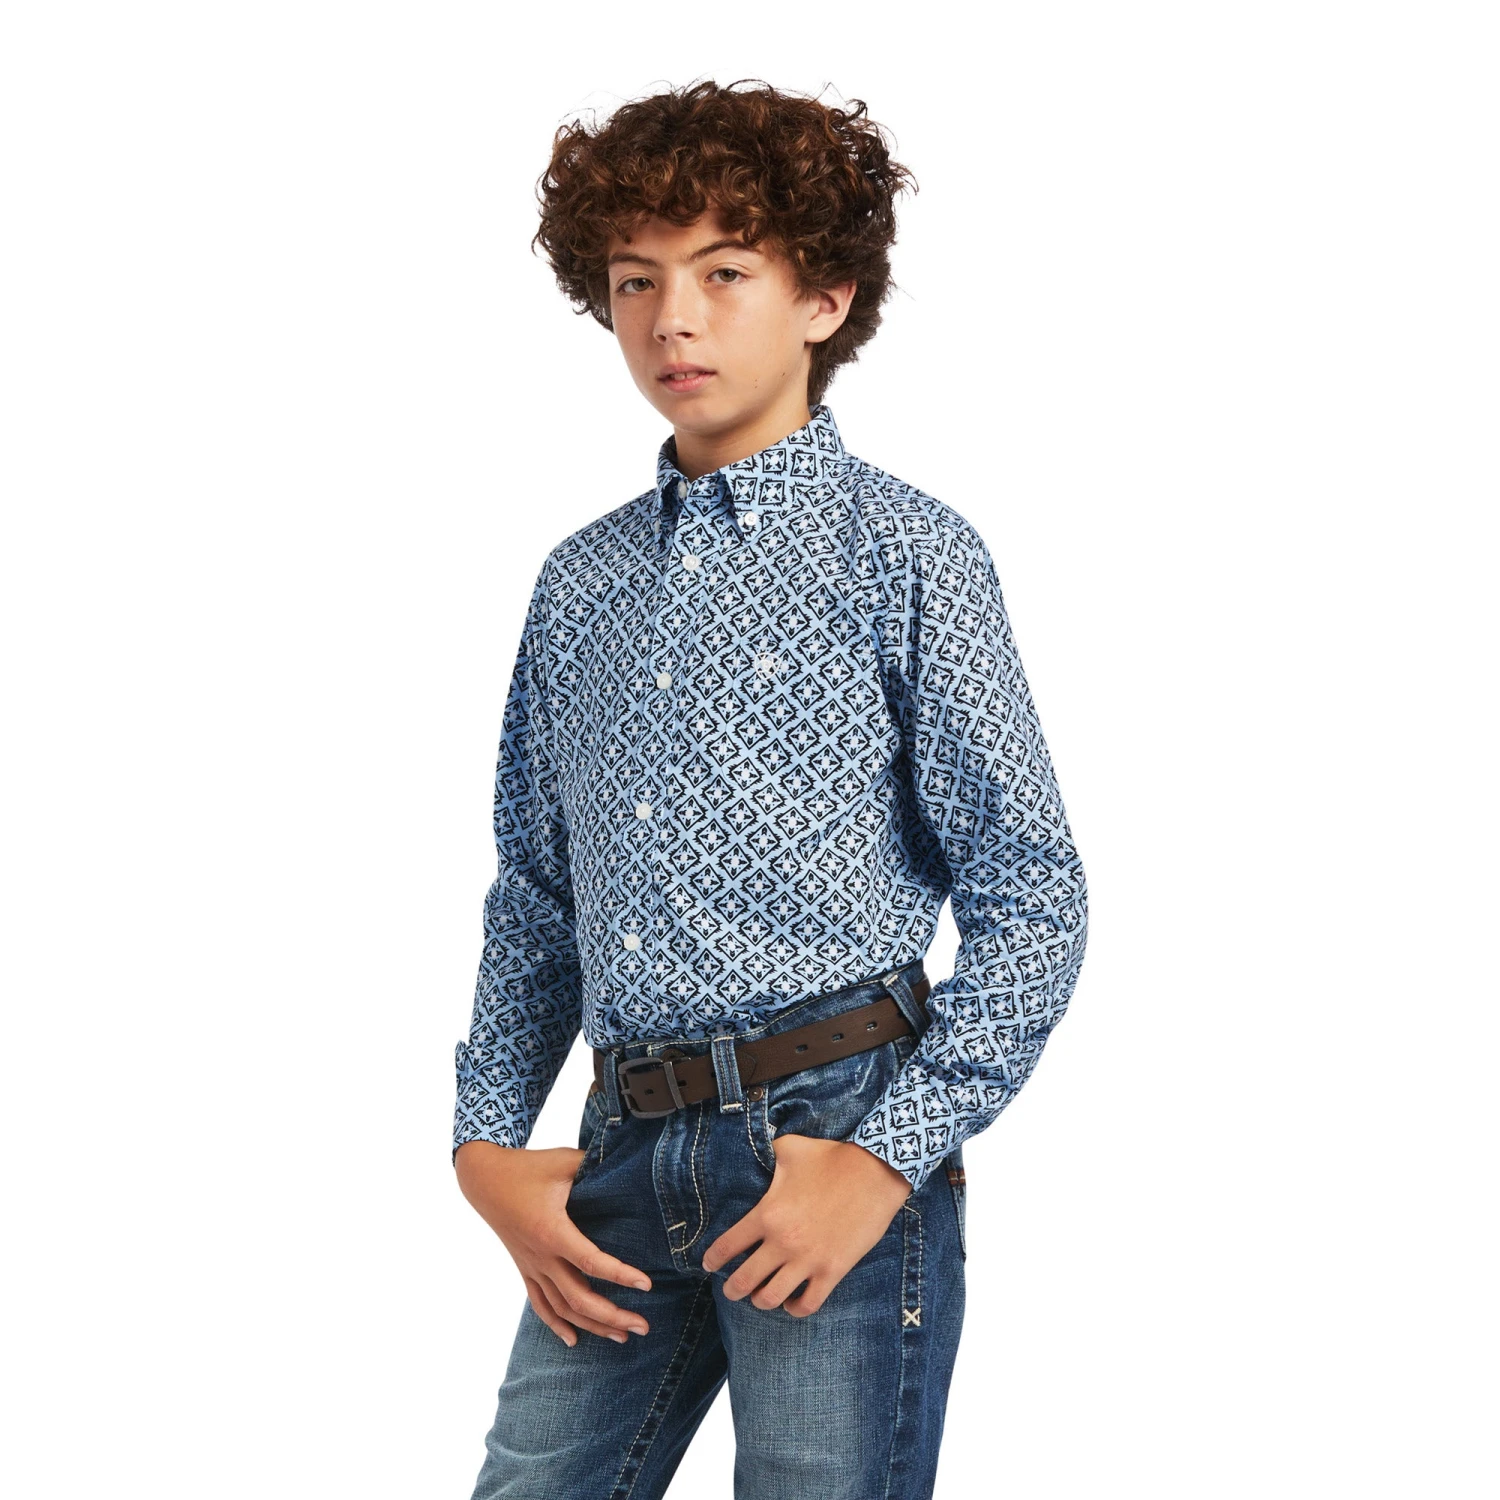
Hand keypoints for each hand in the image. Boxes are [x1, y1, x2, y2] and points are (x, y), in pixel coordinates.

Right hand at [454, 1140, 653, 1347]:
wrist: (484, 1179)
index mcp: (552, 1230)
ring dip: (592, 1326)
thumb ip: (594, 1165)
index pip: (591, 1261)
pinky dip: (557, 1324)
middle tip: (644, 1327)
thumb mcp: (563, 1161)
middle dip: (613, 1317)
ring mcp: (531, 1266)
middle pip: (578, 1298)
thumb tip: (629, 1166)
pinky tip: (574, 1340)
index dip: (620, 1275)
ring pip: (561, 1308)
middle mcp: (541, 1255)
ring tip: (622, 1336)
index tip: (646, 1285)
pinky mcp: (524, 1268)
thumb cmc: (528, 1167)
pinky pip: (540, 1304)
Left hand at [700, 1132, 912, 1316]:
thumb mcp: (789, 1148)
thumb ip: (766, 1153)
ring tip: (760, 1297)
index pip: (727, 1246)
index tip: (708, 1265)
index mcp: (767, 1214)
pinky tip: (791, 1303)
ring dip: (760, 1301)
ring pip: (770, 1298)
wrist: (874, 1171)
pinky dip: (795, 1308)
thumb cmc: (831, 1157)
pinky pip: (807, 1305)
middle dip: (732, 1289)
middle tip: (731, 1289)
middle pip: (743, 1281)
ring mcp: (808, 1260)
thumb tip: (753, 1146)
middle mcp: (782, 1242)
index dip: (712, 1260)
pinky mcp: (832, 1271)